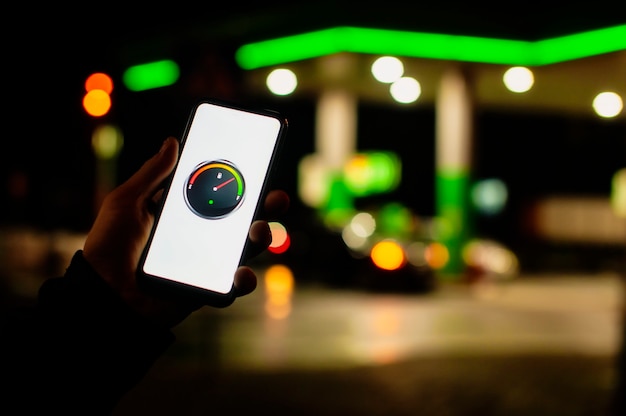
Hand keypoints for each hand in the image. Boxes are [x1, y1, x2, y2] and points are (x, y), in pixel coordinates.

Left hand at [82, 137, 288, 327]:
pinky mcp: (206, 289)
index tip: (258, 164)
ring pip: (245, 248)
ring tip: (260, 231)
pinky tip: (242, 273)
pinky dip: (244, 280)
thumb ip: (153, 174)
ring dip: (262, 237)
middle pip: (241, 218)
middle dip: (265, 206)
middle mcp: (200, 235)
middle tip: (276, 197)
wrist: (103, 295)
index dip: (241, 179)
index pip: (218, 192)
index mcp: (183, 212)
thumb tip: (173, 142)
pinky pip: (233, 285)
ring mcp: (206, 262)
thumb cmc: (109, 247)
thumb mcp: (126, 201)